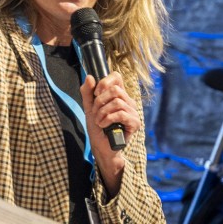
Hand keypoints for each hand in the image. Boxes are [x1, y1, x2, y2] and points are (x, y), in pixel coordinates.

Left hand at [82, 73, 137, 196]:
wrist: (101, 146)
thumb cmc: (97, 127)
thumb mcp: (89, 108)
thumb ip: (87, 93)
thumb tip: (89, 76)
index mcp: (119, 95)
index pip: (116, 77)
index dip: (105, 82)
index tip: (96, 93)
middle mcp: (128, 101)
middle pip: (115, 90)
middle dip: (100, 101)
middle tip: (95, 112)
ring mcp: (133, 112)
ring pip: (117, 102)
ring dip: (102, 113)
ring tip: (99, 122)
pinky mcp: (135, 123)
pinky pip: (121, 114)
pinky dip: (108, 119)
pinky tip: (104, 125)